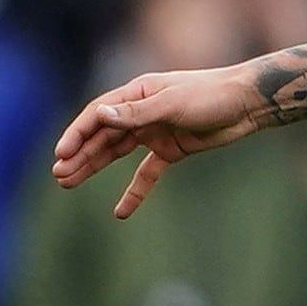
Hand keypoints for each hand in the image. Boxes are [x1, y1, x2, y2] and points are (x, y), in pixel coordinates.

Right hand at [50, 64, 268, 217]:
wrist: (246, 103)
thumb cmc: (210, 95)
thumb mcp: (172, 104)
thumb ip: (136, 113)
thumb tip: (100, 115)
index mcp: (136, 94)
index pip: (97, 116)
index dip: (77, 134)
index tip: (61, 155)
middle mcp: (140, 112)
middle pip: (102, 136)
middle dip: (80, 156)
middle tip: (60, 176)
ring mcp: (154, 131)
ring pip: (117, 153)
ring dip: (94, 168)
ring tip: (70, 183)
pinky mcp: (171, 149)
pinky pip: (147, 172)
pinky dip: (135, 190)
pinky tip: (121, 211)